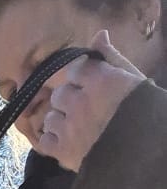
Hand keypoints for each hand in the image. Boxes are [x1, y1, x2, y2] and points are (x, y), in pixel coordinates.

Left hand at [35, 32, 145, 171]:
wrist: (143, 155)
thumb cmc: (141, 113)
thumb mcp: (131, 80)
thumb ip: (112, 57)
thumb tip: (98, 34)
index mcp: (101, 81)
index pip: (75, 70)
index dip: (80, 80)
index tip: (89, 89)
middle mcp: (82, 101)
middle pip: (59, 95)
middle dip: (69, 102)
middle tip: (84, 112)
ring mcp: (70, 127)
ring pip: (50, 118)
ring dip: (60, 123)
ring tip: (77, 130)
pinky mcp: (63, 151)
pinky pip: (45, 141)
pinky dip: (53, 142)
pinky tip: (66, 143)